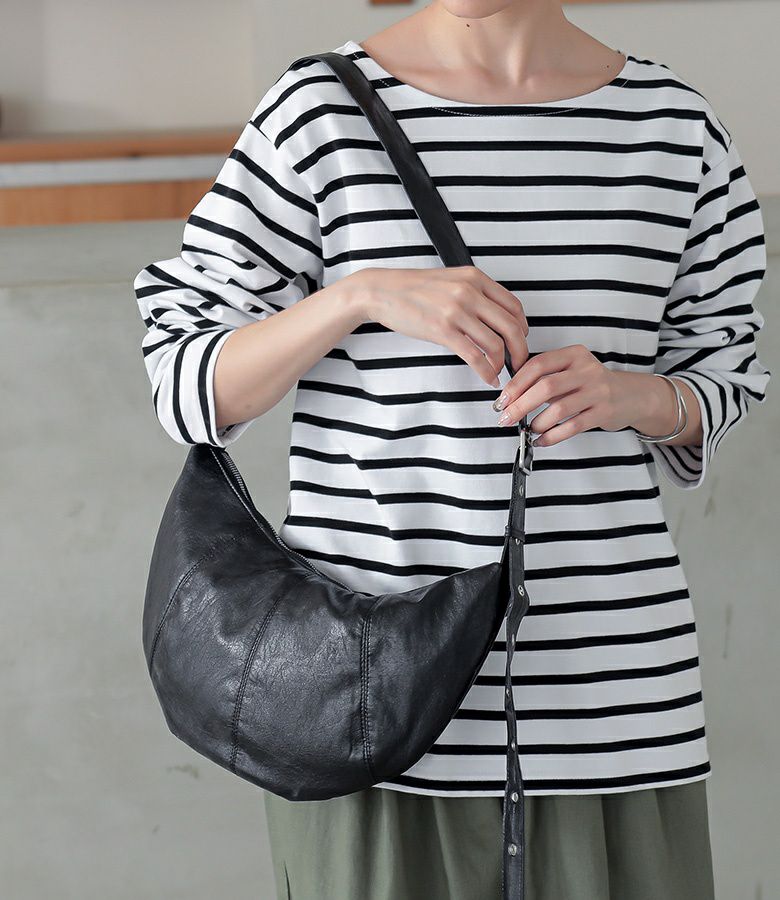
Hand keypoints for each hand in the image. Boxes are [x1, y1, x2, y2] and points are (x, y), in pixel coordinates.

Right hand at [352, 265, 528, 387]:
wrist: (383, 290)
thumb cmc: (414, 289)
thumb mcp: (451, 281)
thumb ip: (474, 294)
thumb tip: (494, 318)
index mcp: (475, 278)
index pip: (514, 306)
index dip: (522, 328)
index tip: (520, 340)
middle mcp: (470, 292)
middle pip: (512, 326)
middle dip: (520, 350)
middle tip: (519, 363)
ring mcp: (457, 311)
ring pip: (496, 344)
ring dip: (502, 363)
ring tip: (498, 371)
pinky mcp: (443, 330)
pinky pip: (475, 356)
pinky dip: (486, 371)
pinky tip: (487, 377)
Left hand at [491, 344, 683, 447]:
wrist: (632, 395)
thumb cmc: (592, 385)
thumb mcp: (571, 372)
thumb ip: (545, 379)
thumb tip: (510, 397)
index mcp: (574, 354)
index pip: (538, 365)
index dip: (516, 383)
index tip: (502, 399)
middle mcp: (586, 370)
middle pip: (545, 386)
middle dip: (520, 405)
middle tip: (506, 418)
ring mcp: (597, 391)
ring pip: (558, 409)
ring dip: (536, 423)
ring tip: (527, 429)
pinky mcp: (603, 412)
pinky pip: (572, 427)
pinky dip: (552, 436)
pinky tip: (541, 440)